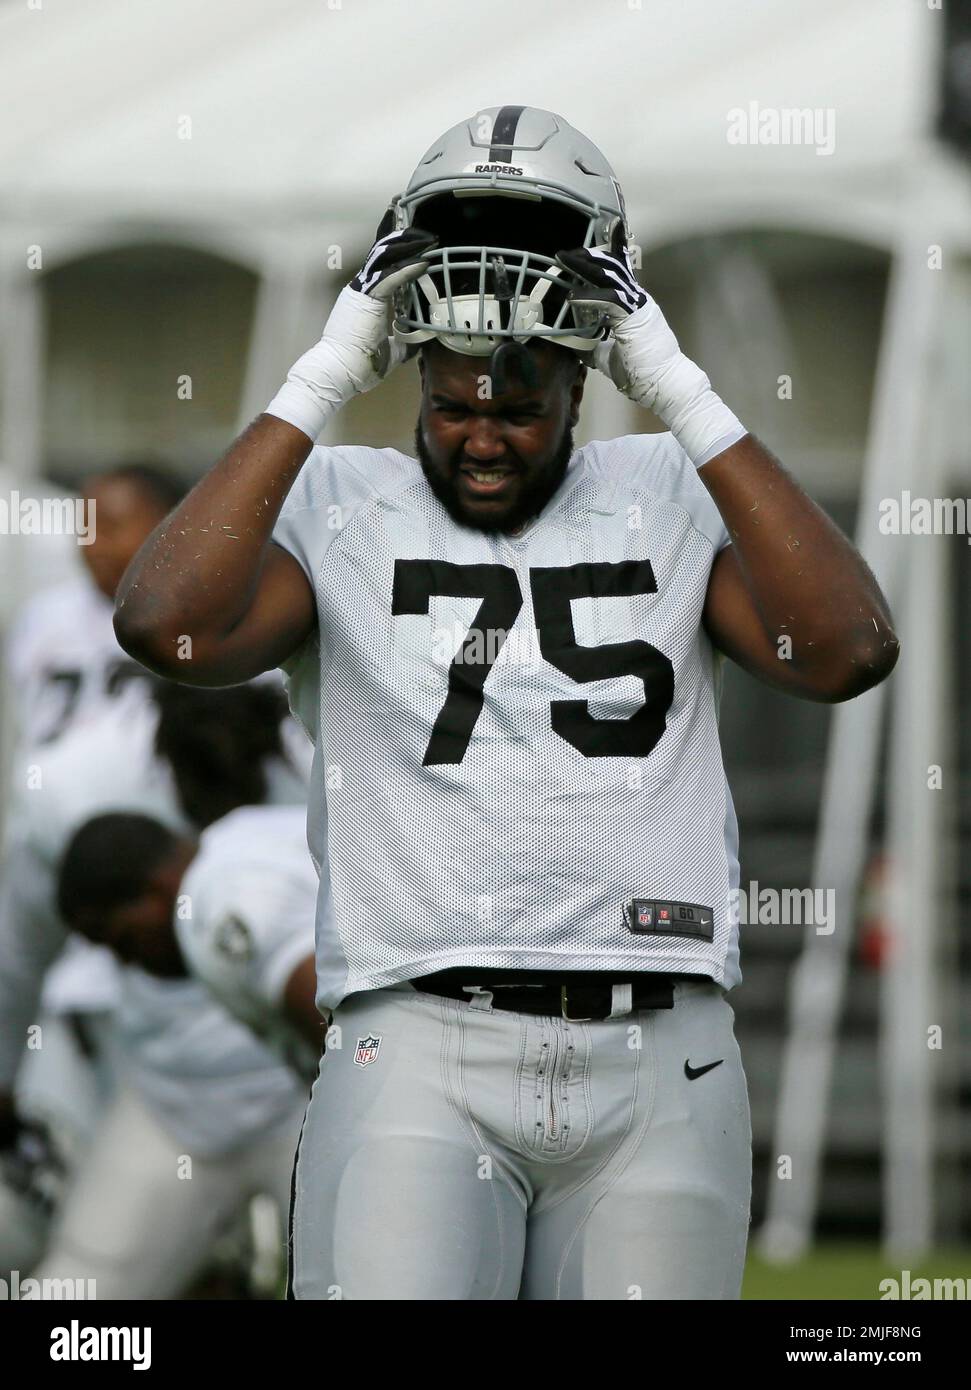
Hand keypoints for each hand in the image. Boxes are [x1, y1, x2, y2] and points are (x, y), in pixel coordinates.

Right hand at [265, 209, 435, 441]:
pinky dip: (408, 268)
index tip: (417, 241)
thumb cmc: (358, 366)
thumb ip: (404, 342)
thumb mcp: (390, 351)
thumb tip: (420, 341)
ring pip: (385, 258)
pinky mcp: (365, 298)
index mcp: (365, 298)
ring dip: (408, 247)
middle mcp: (361, 289)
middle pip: (384, 254)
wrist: (337, 372)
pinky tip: (424, 262)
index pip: (383, 266)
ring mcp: (360, 291)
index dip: (398, 251)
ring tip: (429, 239)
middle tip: (428, 233)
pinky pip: (389, 277)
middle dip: (406, 240)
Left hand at [557, 223, 677, 407]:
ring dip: (586, 268)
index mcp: (634, 306)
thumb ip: (595, 348)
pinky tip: (574, 296)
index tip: (600, 238)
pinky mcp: (635, 318)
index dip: (611, 254)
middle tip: (566, 253)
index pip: (620, 273)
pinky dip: (590, 297)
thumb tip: (579, 348)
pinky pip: (610, 301)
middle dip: (588, 258)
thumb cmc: (642, 373)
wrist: (666, 384)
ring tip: (565, 261)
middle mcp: (638, 299)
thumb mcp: (609, 358)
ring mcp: (639, 306)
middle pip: (612, 268)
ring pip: (611, 277)